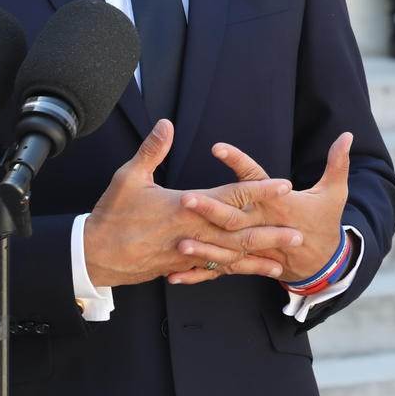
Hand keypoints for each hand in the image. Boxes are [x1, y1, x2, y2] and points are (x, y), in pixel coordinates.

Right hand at [83, 121, 303, 287]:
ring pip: (232, 256)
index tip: (284, 186)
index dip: (259, 190)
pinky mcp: (184, 266)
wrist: (94, 256)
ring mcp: (190, 253)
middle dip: (270, 232)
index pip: (230, 196)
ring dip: (261, 255)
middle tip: (300, 233)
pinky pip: (216, 270)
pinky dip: (238, 270)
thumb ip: (152, 151)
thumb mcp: (128, 177)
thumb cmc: (111, 214)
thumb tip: (166, 123)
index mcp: (184, 207)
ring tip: (287, 258)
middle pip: (240, 232)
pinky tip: (255, 272)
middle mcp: (193, 232)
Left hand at [170, 132, 352, 285]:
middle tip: (186, 199)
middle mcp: (265, 226)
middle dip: (210, 210)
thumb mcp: (335, 192)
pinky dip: (199, 274)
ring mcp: (255, 247)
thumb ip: (337, 162)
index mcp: (281, 205)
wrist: (325, 263)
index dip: (238, 163)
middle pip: (235, 217)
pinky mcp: (249, 263)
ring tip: (179, 241)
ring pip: (226, 248)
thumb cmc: (326, 222)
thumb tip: (348, 134)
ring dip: (203, 247)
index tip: (217, 147)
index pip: (256, 181)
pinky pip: (221, 270)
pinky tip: (175, 274)